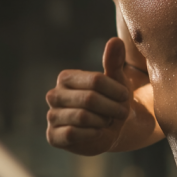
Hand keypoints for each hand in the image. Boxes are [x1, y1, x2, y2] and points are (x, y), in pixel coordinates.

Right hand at [46, 37, 131, 155]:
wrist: (109, 130)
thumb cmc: (111, 101)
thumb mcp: (116, 81)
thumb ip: (114, 61)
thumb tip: (115, 40)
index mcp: (66, 77)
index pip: (95, 81)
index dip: (116, 91)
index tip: (125, 97)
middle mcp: (54, 94)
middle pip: (90, 99)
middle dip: (111, 108)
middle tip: (120, 112)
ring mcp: (51, 116)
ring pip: (83, 117)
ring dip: (102, 121)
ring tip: (107, 121)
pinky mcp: (53, 136)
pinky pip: (72, 133)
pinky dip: (91, 133)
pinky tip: (97, 132)